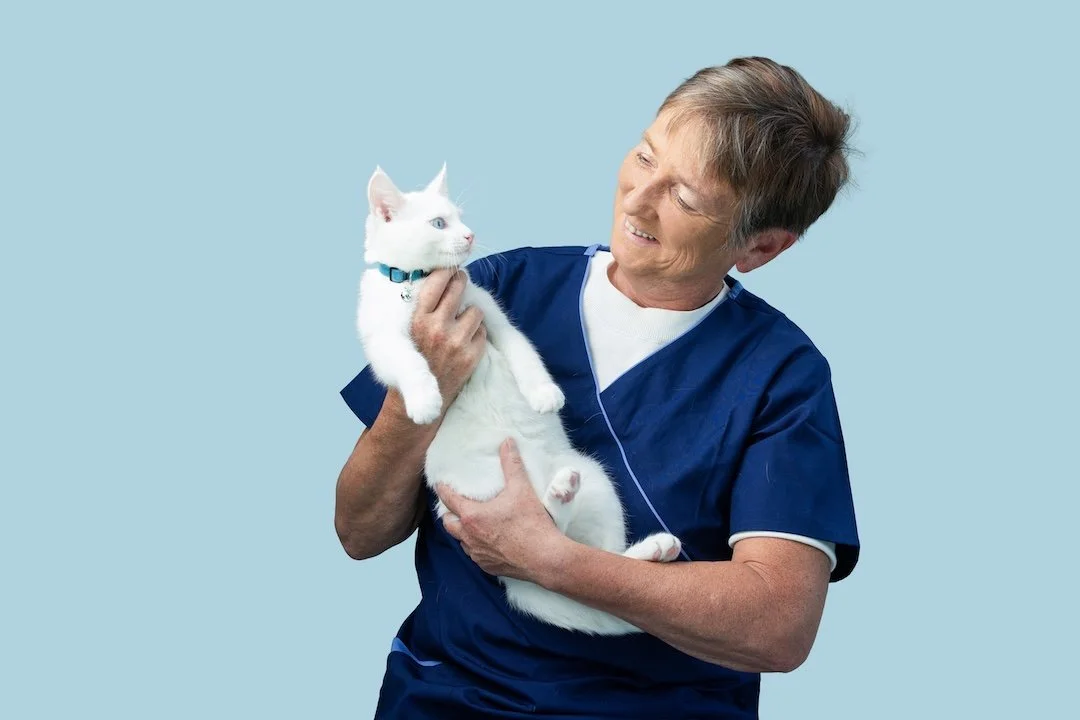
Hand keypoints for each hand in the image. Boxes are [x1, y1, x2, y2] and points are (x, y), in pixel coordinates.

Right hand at [410, 269, 486, 405]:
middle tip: (461, 284)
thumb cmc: (416, 358)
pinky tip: (465, 342)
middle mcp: (436, 329)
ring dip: (471, 314)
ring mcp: (456, 343)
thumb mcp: (409, 331)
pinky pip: (482, 331)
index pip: (436, 283)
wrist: (423, 398)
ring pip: (475, 310)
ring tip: (460, 324)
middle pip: (459, 288)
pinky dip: (476, 334)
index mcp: (417, 320)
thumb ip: (424, 309)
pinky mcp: (471, 356)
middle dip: (461, 283)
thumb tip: (444, 278)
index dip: (446, 272)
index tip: (449, 271)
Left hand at [437, 439, 567, 581]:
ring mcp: (477, 554)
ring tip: (471, 522)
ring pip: (460, 541)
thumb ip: (512, 464)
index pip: (449, 500)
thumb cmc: (531, 524)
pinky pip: (475, 555)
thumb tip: (507, 443)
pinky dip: (476, 546)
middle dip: (449, 514)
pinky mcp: (487, 567)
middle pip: (448, 524)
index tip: (440, 484)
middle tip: (455, 506)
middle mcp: (469, 537)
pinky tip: (487, 541)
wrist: (545, 558)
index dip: (443, 490)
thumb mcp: (521, 489)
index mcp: (472, 516)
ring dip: (462, 531)